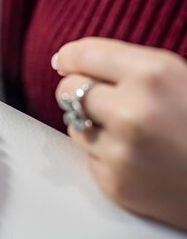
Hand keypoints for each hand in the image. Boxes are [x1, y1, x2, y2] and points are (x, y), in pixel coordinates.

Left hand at [53, 38, 186, 231]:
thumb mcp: (182, 79)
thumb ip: (133, 69)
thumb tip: (71, 60)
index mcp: (153, 74)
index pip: (84, 55)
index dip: (70, 57)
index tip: (64, 61)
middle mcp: (131, 111)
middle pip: (68, 90)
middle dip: (79, 91)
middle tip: (101, 99)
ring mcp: (121, 151)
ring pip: (74, 125)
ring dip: (91, 125)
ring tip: (130, 132)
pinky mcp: (115, 183)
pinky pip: (89, 158)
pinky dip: (105, 156)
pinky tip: (138, 159)